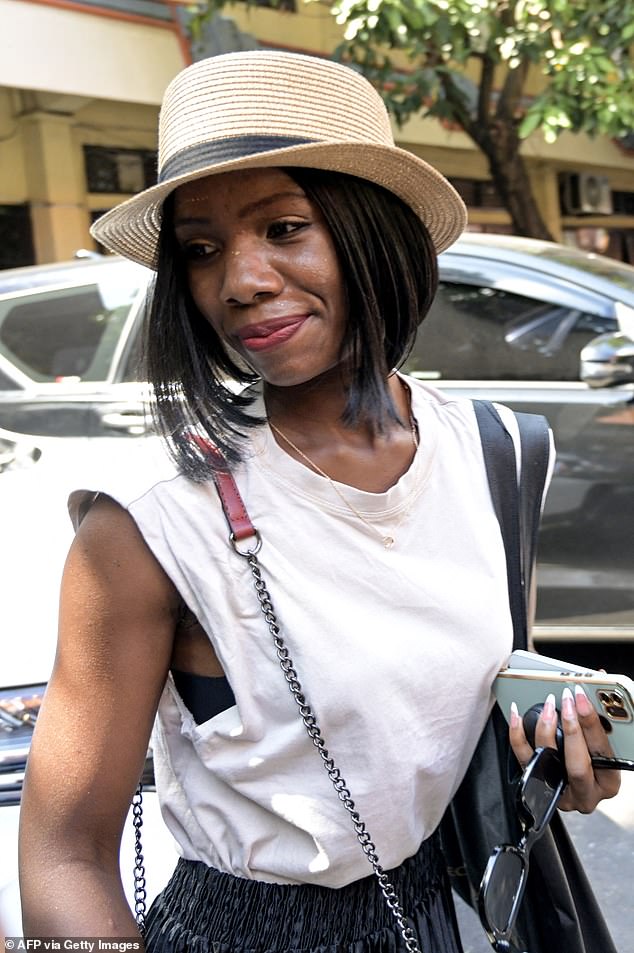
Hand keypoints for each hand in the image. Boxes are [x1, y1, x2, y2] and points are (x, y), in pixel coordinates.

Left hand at [509, 686, 620, 812]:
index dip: (592, 723)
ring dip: (546, 729)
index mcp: (609, 780)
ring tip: (548, 706)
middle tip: (567, 698)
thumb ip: (600, 724)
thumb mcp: (601, 747)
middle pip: (578, 762)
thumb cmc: (592, 763)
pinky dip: (518, 735)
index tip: (583, 698)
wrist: (574, 793)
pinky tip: (517, 715)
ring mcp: (561, 793)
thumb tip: (594, 685)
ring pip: (550, 762)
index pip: (603, 752)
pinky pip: (524, 760)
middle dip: (572, 727)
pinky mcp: (539, 788)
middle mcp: (586, 792)